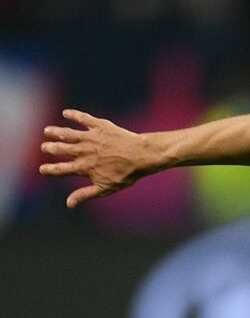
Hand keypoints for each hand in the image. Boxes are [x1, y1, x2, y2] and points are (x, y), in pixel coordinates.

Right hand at [38, 110, 160, 207]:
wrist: (141, 155)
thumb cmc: (126, 174)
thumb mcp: (105, 188)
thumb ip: (85, 194)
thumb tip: (68, 204)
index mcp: (83, 167)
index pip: (60, 169)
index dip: (49, 170)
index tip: (42, 169)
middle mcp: (82, 151)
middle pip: (59, 149)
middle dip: (49, 148)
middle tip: (44, 147)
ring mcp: (89, 137)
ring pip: (66, 133)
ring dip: (55, 132)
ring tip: (48, 131)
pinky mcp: (98, 126)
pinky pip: (82, 118)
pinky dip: (73, 115)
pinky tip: (66, 113)